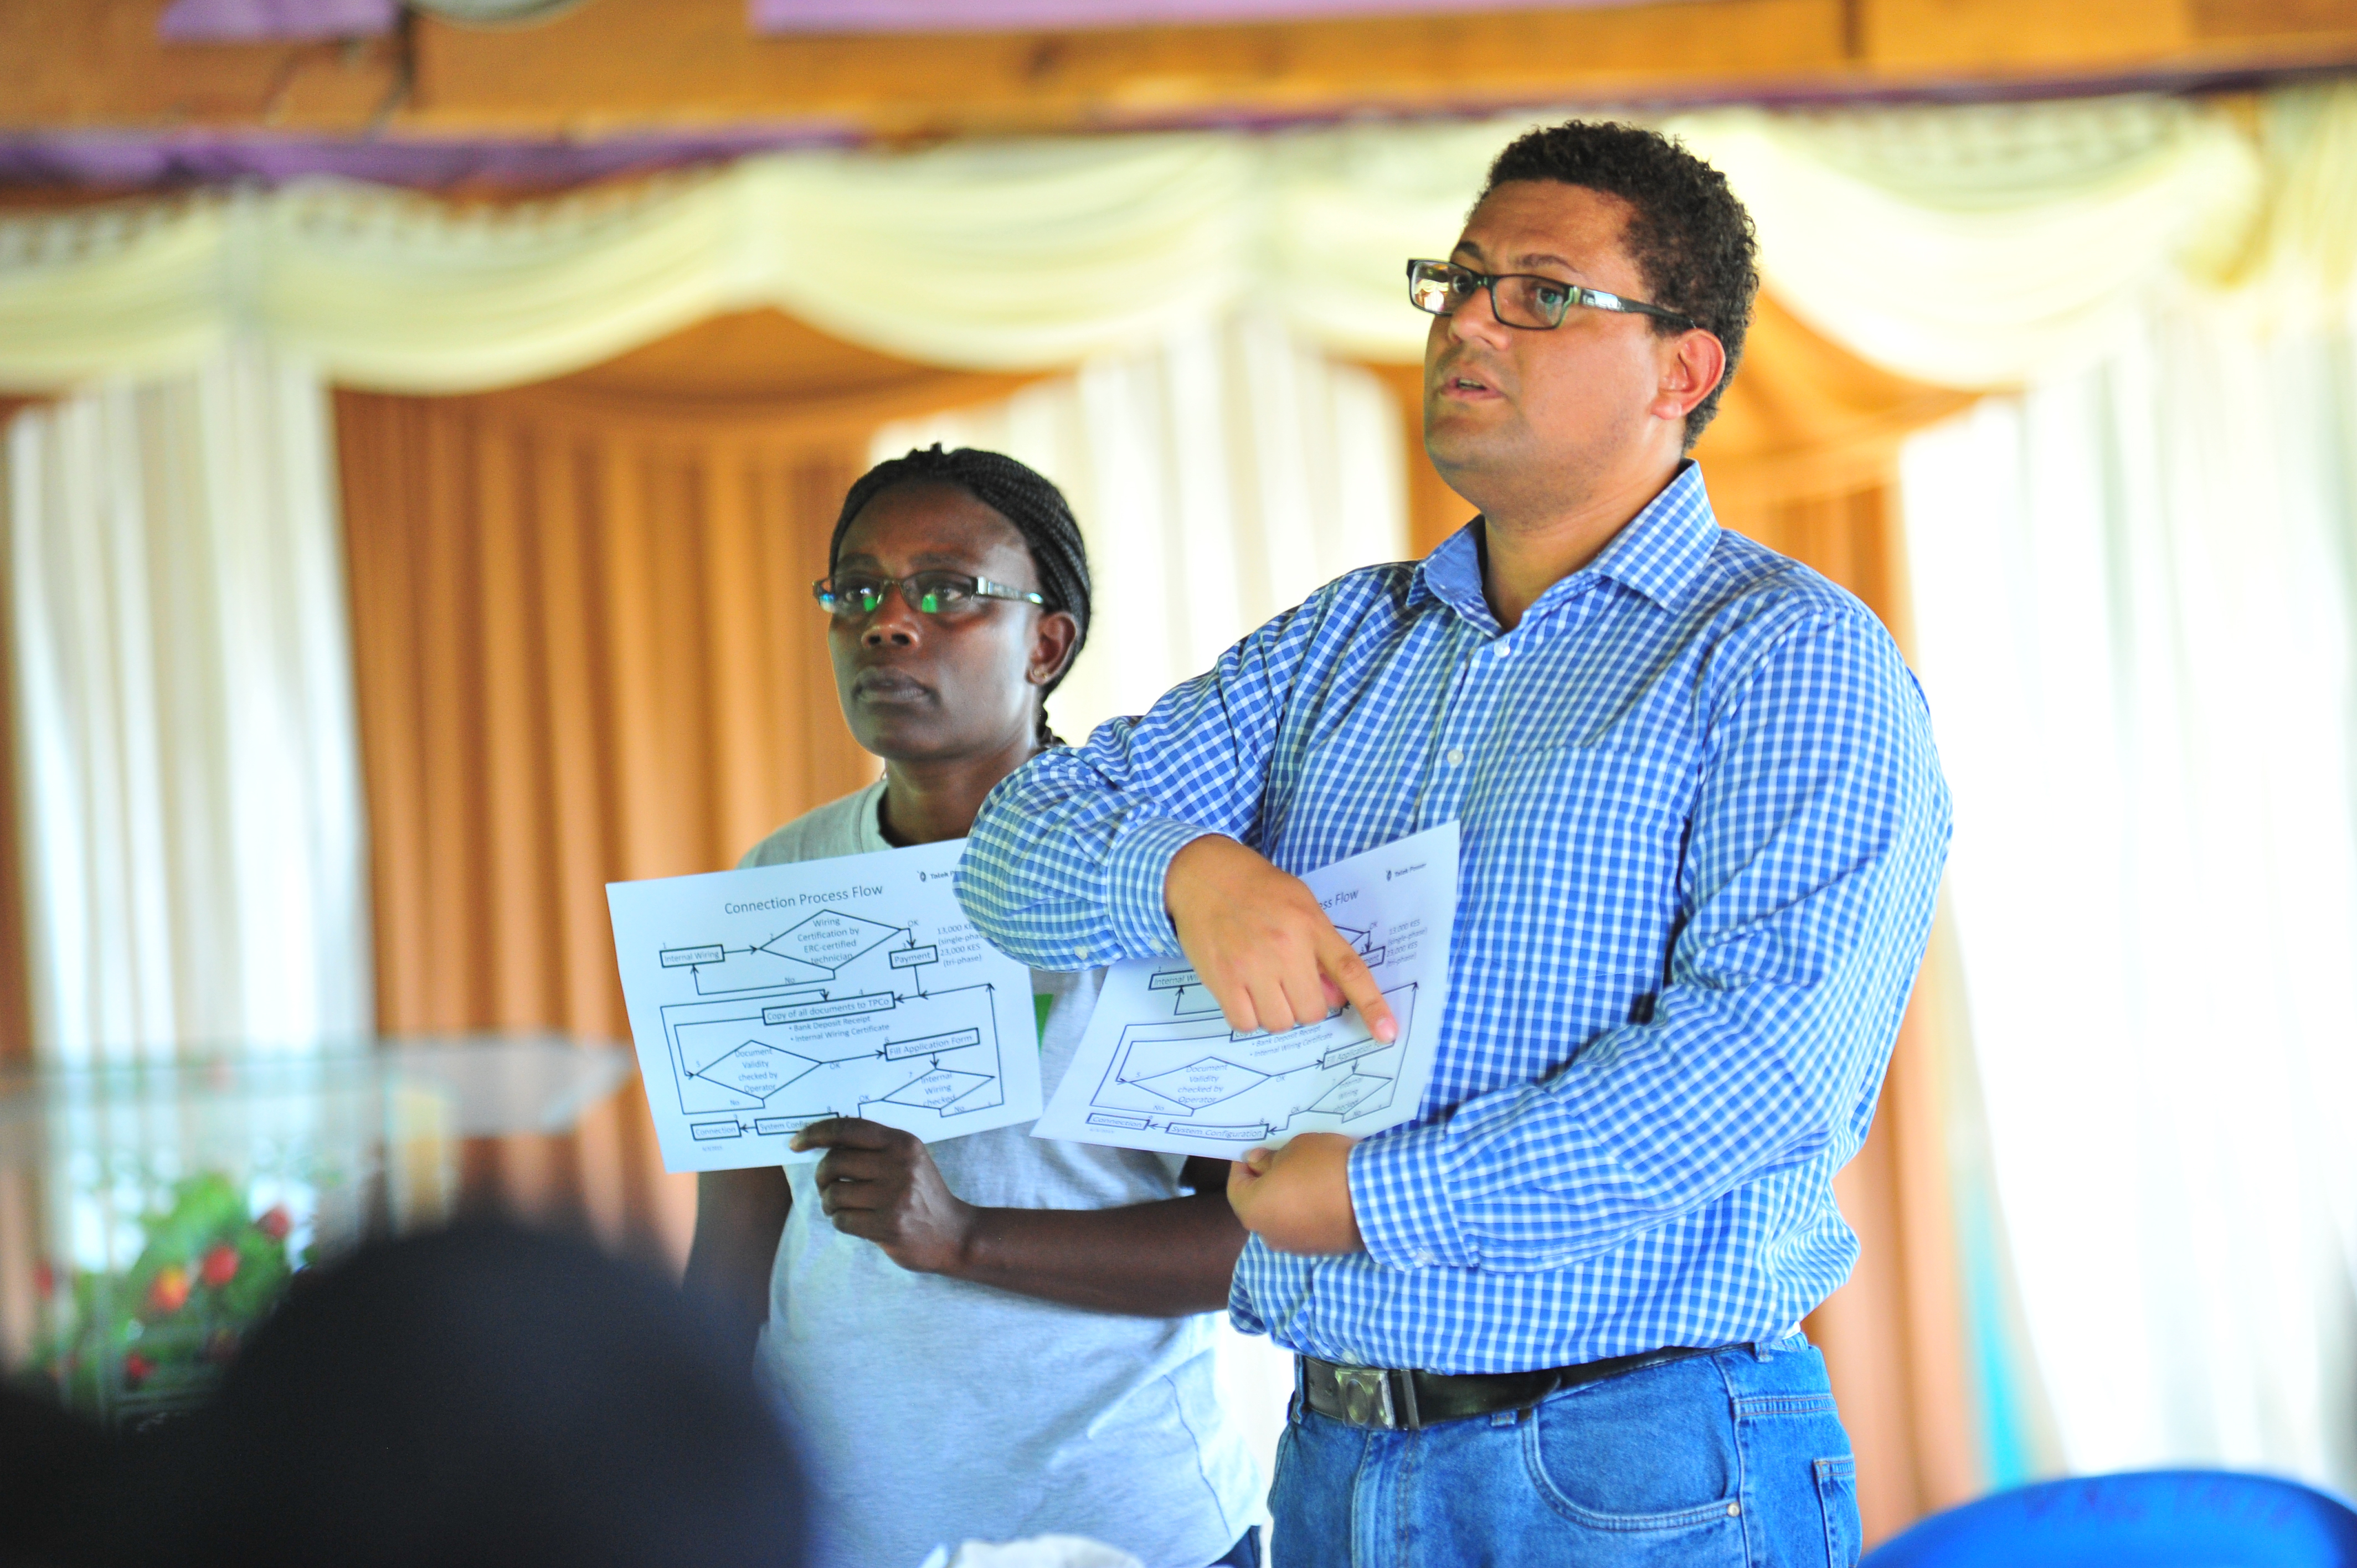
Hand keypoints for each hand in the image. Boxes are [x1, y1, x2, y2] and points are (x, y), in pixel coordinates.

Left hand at [791, 1118, 974, 1275]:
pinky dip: (840, 1221)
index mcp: (902, 1143)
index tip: (797, 1142)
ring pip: (834, 1193)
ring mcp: (894, 1197)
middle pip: (834, 1162)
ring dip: (829, 1202)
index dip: (816, 1133)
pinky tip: (854, 1221)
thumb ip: (874, 1148)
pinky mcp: (888, 1226)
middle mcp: (899, 1165)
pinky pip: (842, 1220)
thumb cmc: (923, 1194)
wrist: (955, 1235)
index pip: (848, 1129)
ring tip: (840, 1206)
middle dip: (822, 1176)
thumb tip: (823, 1143)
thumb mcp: (908, 1160)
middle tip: (827, 1185)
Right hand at [1164, 836, 1398, 1040]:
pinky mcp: (1222, 979)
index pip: (1350, 972)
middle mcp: (1284, 948)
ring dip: (1275, 1012)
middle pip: (1312, 1011)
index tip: (1387, 1034)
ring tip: (1262, 985)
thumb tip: (1337, 997)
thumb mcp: (1300, 905)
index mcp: (1310, 926)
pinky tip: (1242, 992)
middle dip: (1304, 1005)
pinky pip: (1246, 1023)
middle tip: (1288, 984)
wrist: (1203, 875)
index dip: (1372, 1006)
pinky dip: (1248, 1016)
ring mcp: (1251, 966)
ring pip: (1280, 1023)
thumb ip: (1321, 950)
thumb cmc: (1256, 888)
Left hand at [1227, 1133, 1362, 1254]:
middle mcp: (1269, 1235)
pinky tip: (1322, 1193)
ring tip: (1305, 1175)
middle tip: (1280, 1159)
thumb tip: (1258, 1163)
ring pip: (1282, 1218)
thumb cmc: (1324, 1167)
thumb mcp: (1294, 1149)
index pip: (1235, 1187)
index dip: (1242, 1166)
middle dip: (1266, 1182)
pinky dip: (1306, 1211)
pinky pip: (1304, 1227)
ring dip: (1287, 1198)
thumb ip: (1269, 1158)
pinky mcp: (1321, 1249)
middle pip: (1258, 1205)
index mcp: (1253, 1211)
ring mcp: (1296, 1246)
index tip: (1255, 1150)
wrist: (1375, 1197)